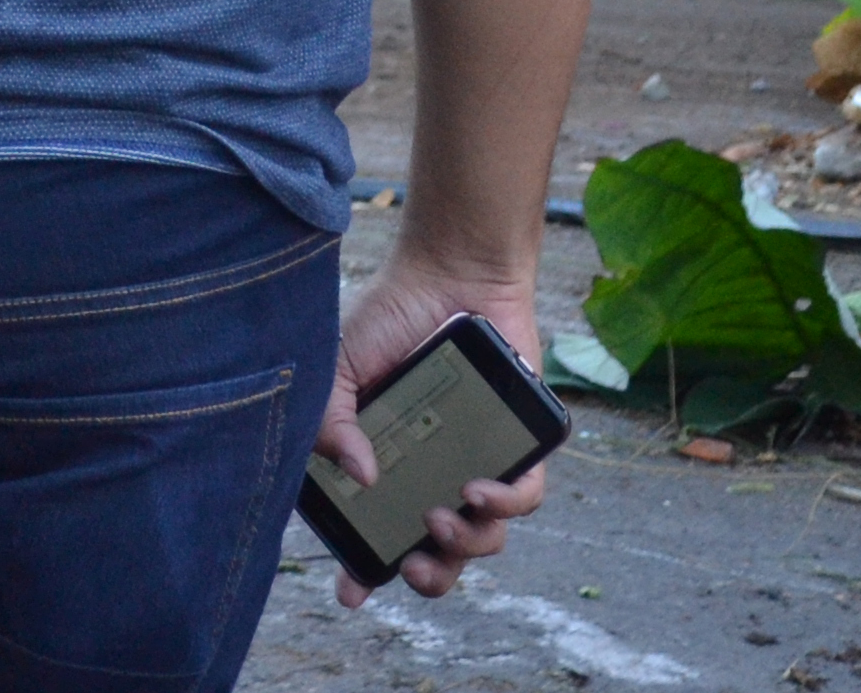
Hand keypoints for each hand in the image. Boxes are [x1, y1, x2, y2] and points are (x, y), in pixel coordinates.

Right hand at [316, 253, 550, 607]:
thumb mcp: (340, 367)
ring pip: (487, 536)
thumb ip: (331, 420)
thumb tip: (359, 475)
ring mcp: (482, 461)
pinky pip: (528, 494)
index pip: (378, 533)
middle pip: (441, 553)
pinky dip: (506, 503)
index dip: (365, 570)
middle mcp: (438, 472)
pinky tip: (480, 489)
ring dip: (466, 546)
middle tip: (413, 567)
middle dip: (431, 577)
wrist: (453, 269)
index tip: (351, 591)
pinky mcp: (525, 443)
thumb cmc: (393, 317)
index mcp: (391, 464)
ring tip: (442, 520)